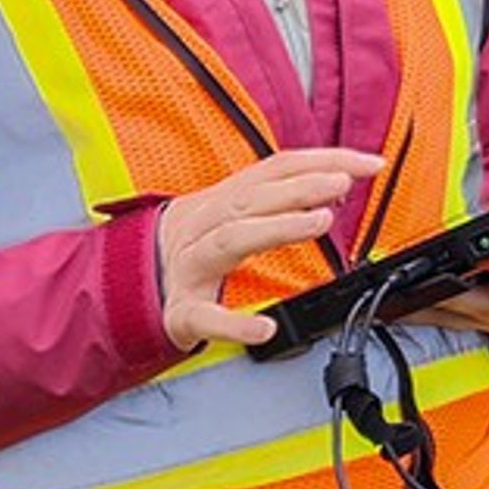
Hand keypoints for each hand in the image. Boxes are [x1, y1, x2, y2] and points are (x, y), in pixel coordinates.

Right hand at [157, 148, 384, 352]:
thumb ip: (277, 197)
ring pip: (230, 241)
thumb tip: (338, 180)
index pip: (275, 170)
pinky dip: (234, 324)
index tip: (369, 163)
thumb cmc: (190, 248)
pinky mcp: (180, 311)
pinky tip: (264, 327)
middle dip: (300, 187)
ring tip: (321, 222)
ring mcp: (189, 269)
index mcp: (220, 202)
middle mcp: (203, 227)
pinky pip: (205, 317)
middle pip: (251, 199)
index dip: (322, 160)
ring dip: (277, 228)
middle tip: (343, 182)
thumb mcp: (228, 212)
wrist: (120, 287)